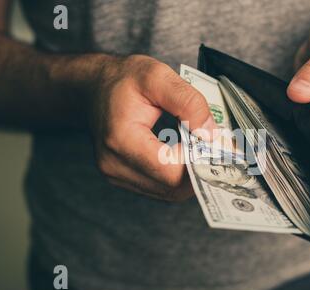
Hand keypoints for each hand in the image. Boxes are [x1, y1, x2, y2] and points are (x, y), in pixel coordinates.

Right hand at [90, 55, 217, 200]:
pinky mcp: (124, 178)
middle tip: (214, 147)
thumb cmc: (123, 79)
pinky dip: (178, 175)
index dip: (198, 162)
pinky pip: (161, 188)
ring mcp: (117, 176)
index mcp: (121, 140)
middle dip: (199, 169)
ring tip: (199, 147)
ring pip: (169, 192)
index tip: (216, 144)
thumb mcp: (158, 76)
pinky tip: (183, 153)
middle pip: (172, 188)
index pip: (170, 171)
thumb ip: (189, 102)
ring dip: (190, 175)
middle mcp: (115, 165)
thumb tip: (212, 134)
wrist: (94, 87)